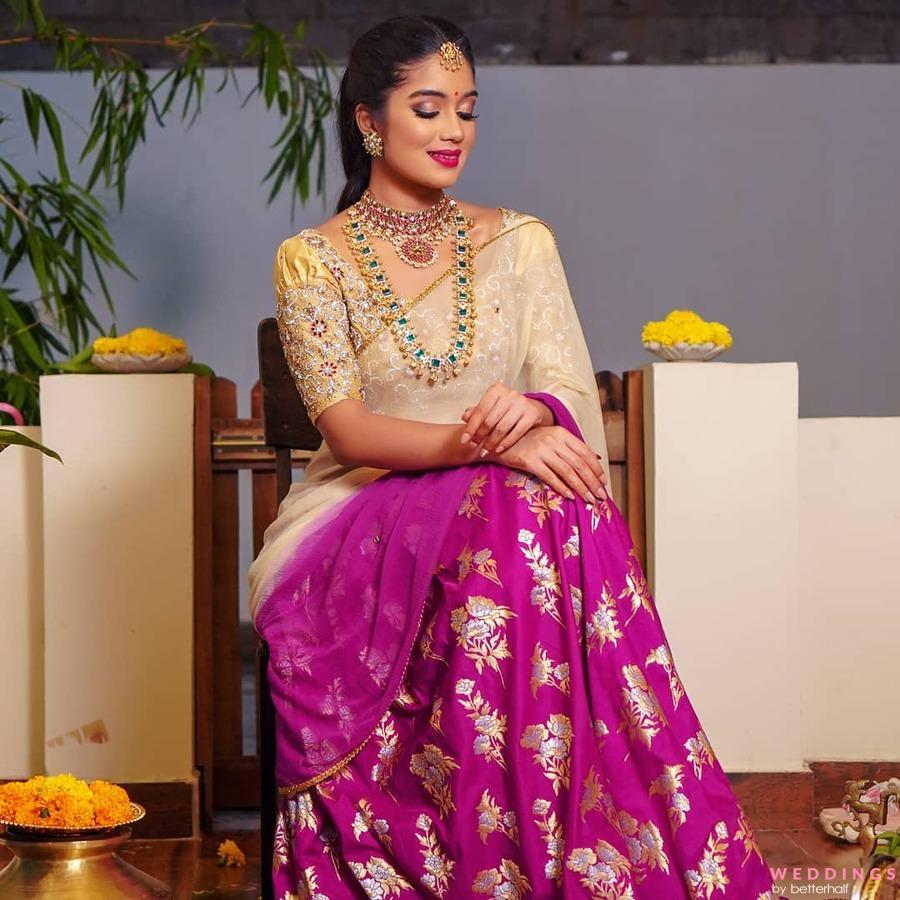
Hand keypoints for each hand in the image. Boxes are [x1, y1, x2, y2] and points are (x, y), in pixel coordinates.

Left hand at [460, 382, 550, 453]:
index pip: (480, 410)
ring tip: (486, 450)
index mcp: (496, 390)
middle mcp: (510, 394)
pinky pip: (516, 432)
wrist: (533, 410)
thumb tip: (464, 417)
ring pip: (502, 428)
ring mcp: (522, 403)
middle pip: (490, 420)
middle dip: (480, 436)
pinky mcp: (532, 414)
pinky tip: (498, 449)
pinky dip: (505, 443)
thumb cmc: (507, 409)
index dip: (471, 427)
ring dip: (492, 442)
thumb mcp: (491, 407)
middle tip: (474, 446)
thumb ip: (477, 412)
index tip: (464, 440)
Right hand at [484, 425, 607, 502]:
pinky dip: (561, 487)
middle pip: (579, 464)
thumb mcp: (551, 438)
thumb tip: (596, 458)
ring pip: (567, 472)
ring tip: (588, 499)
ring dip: (580, 487)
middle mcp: (553, 440)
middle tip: (600, 496)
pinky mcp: (530, 461)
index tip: (603, 482)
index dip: (596, 468)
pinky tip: (570, 496)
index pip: (585, 451)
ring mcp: (541, 450)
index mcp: (561, 433)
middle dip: (592, 482)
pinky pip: (550, 477)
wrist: (501, 442)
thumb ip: (570, 447)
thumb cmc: (529, 442)